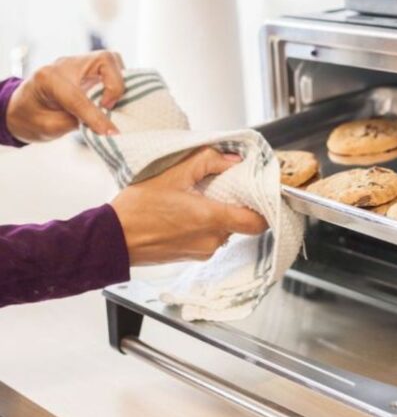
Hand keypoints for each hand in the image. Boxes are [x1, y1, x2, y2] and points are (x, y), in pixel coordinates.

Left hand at [6, 50, 124, 142]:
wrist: (24, 107)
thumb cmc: (33, 118)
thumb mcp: (50, 127)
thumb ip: (78, 123)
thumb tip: (106, 124)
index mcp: (48, 79)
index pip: (79, 96)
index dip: (96, 117)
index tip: (111, 133)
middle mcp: (65, 65)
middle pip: (104, 61)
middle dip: (115, 86)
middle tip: (108, 107)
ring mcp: (79, 63)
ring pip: (111, 60)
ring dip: (119, 81)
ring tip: (111, 103)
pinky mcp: (89, 68)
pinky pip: (112, 67)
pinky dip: (118, 81)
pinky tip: (112, 98)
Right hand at [111, 147, 267, 264]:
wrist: (111, 239)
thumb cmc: (137, 209)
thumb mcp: (172, 173)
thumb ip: (207, 161)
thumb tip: (233, 160)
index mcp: (211, 219)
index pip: (258, 221)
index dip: (265, 207)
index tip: (261, 193)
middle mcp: (212, 240)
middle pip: (241, 223)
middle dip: (236, 205)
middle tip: (223, 188)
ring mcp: (203, 251)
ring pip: (226, 231)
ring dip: (219, 215)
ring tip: (199, 199)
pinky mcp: (193, 256)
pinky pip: (211, 238)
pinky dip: (206, 225)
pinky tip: (188, 213)